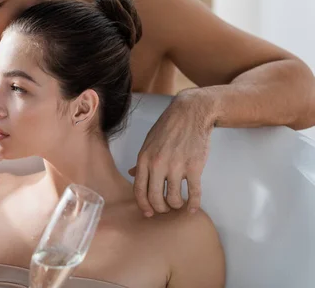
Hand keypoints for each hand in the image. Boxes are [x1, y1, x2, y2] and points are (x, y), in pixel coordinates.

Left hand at [129, 93, 214, 216]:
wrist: (190, 113)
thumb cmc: (167, 127)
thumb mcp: (148, 142)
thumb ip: (141, 160)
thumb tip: (131, 173)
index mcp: (144, 159)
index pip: (139, 189)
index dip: (143, 205)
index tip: (148, 213)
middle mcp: (158, 165)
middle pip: (155, 198)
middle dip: (160, 208)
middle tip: (165, 209)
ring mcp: (177, 167)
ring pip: (174, 198)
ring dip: (176, 205)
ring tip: (178, 204)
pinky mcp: (195, 167)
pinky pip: (194, 193)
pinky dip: (193, 205)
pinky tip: (192, 208)